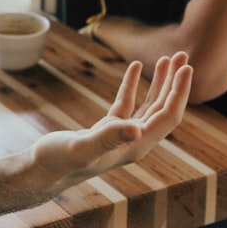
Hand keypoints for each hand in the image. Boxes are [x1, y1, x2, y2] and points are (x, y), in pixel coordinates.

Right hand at [28, 52, 191, 186]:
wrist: (39, 172)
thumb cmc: (58, 163)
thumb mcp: (83, 148)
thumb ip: (109, 138)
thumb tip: (136, 130)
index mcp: (135, 145)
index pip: (168, 116)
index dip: (179, 92)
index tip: (187, 67)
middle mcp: (134, 141)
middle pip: (163, 109)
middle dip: (175, 82)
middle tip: (182, 55)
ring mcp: (120, 136)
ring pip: (148, 106)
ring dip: (159, 83)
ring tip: (167, 59)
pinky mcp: (106, 130)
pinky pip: (127, 104)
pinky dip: (132, 85)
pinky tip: (134, 67)